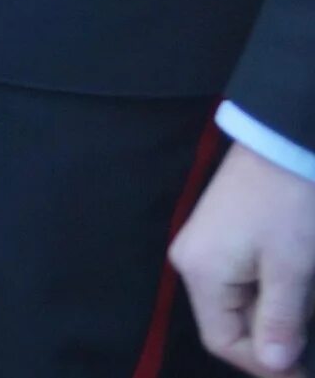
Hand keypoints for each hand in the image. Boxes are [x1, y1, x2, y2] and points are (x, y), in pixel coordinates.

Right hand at [174, 143, 314, 374]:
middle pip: (229, 323)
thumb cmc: (288, 206)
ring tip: (308, 306)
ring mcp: (203, 245)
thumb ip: (281, 322)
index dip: (264, 366)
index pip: (223, 341)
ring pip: (239, 303)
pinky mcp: (220, 234)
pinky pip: (241, 280)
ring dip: (277, 314)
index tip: (304, 372)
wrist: (282, 140)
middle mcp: (192, 261)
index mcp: (200, 273)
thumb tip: (276, 365)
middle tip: (312, 343)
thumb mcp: (292, 269)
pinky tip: (298, 286)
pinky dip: (272, 291)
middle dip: (274, 338)